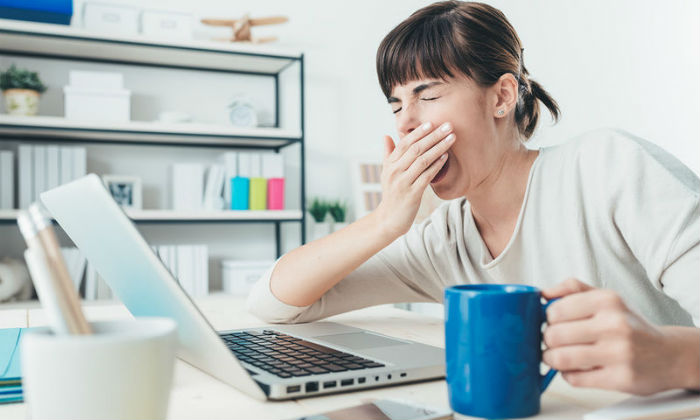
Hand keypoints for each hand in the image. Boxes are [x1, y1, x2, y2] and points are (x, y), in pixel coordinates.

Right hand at [374, 122, 454, 237]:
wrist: (389, 219)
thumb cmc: (391, 193)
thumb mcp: (386, 173)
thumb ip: (388, 154)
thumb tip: (386, 136)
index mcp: (389, 164)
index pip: (404, 143)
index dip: (419, 132)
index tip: (432, 123)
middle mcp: (395, 171)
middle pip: (415, 149)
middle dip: (433, 136)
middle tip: (448, 125)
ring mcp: (403, 182)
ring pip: (423, 160)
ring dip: (439, 148)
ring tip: (452, 138)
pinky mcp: (412, 194)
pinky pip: (427, 176)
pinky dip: (437, 165)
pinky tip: (446, 157)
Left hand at [542, 278, 698, 394]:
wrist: (669, 355)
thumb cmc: (631, 325)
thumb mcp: (607, 298)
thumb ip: (573, 289)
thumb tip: (543, 293)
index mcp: (608, 300)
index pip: (555, 310)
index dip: (547, 319)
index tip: (552, 323)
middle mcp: (615, 324)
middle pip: (554, 335)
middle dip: (547, 340)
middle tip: (553, 341)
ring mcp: (619, 353)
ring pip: (560, 358)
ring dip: (552, 359)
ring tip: (557, 356)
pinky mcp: (620, 378)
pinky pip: (575, 379)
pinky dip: (568, 374)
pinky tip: (577, 368)